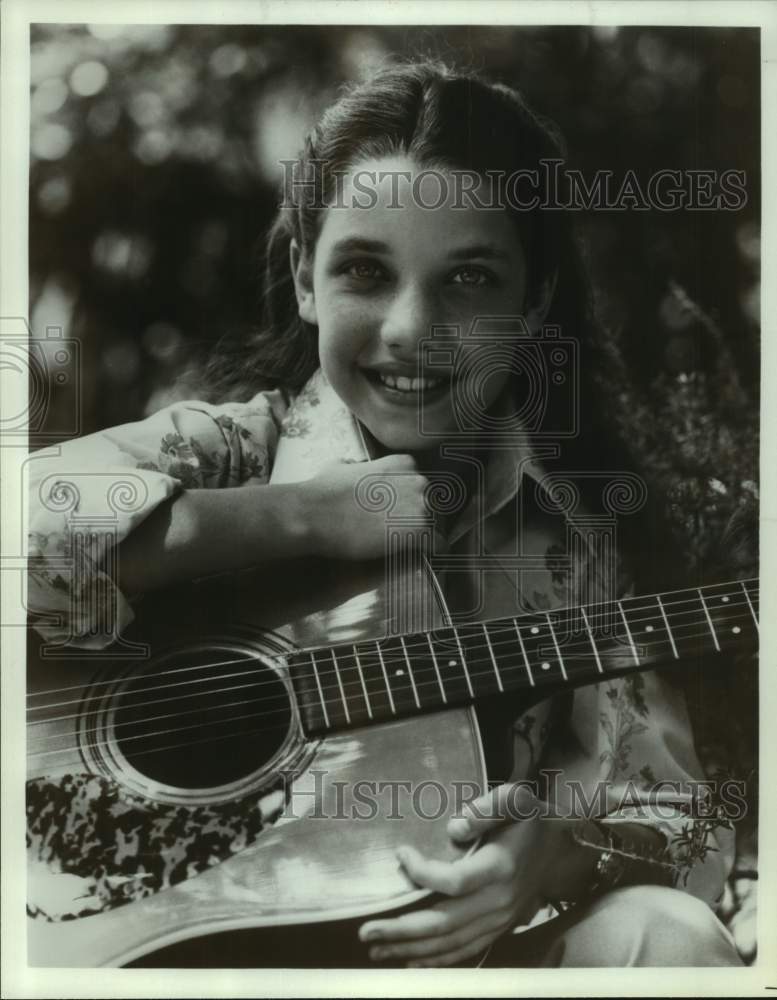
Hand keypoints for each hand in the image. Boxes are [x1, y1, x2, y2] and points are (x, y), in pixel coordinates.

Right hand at [302, 454, 443, 560]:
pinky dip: (430, 552)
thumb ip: (355, 465)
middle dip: (417, 518)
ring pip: (435, 525)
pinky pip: (438, 545)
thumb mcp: (340, 467)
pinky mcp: (419, 532)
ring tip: (403, 546)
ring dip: (422, 536)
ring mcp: (421, 506)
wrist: (315, 514)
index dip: (409, 502)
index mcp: (404, 463)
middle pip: (431, 504)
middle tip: (397, 531)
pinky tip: (419, 556)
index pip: (420, 485)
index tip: (398, 513)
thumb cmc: (322, 491)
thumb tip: (351, 466)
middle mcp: (418, 481)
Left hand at [358, 784, 585, 967]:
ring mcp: (498, 921)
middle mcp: (498, 901)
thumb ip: (485, 809)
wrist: (561, 850)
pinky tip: (410, 959)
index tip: (400, 854)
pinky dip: (436, 959)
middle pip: (444, 922)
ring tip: (376, 948)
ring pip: (450, 943)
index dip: (422, 872)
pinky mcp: (497, 930)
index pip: (454, 881)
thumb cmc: (531, 820)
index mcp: (499, 868)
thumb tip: (454, 827)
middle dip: (401, 929)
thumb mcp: (514, 800)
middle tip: (365, 931)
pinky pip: (464, 951)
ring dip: (410, 948)